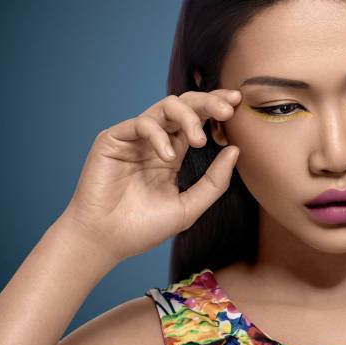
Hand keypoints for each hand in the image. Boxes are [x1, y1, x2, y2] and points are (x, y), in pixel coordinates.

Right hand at [61, 90, 241, 261]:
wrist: (107, 242)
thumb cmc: (145, 227)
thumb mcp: (190, 206)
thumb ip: (214, 181)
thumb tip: (236, 150)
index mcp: (172, 153)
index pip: (197, 120)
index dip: (216, 108)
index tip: (238, 103)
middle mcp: (155, 141)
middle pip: (185, 105)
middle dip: (209, 102)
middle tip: (228, 108)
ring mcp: (135, 138)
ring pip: (165, 106)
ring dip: (188, 117)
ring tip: (199, 141)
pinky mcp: (113, 139)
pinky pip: (142, 124)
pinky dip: (159, 136)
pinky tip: (167, 157)